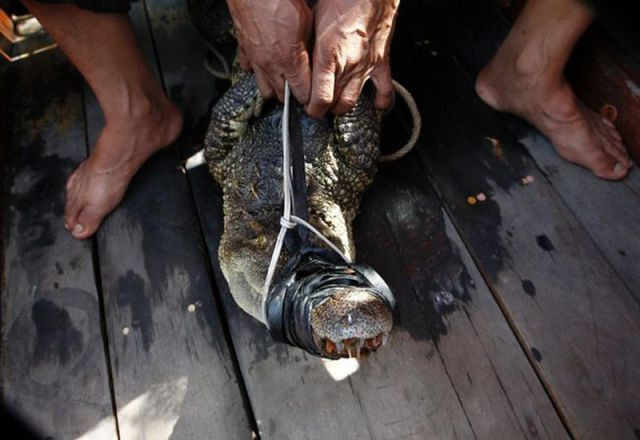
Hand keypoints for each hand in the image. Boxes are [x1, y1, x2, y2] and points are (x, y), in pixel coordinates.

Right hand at [227, 0, 312, 102]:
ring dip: (274, 87)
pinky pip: (249, 70)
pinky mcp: (244, 51)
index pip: (302, 93)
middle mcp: (271, 65)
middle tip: (299, 89)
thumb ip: (308, 47)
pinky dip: (256, 70)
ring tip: (282, 81)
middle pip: (281, 96)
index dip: (309, 97)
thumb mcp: (307, 23)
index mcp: (290, 60)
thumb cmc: (281, 1)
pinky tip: (264, 64)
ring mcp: (255, 60)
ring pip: (264, 88)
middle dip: (291, 95)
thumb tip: (313, 59)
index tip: (313, 96)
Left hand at [306, 0, 398, 116]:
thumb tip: (297, 63)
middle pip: (334, 103)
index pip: (320, 99)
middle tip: (318, 102)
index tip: (308, 107)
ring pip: (353, 101)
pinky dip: (380, 101)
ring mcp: (366, 66)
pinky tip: (375, 105)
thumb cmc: (341, 0)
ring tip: (336, 103)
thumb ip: (306, 49)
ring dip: (342, 106)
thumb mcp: (312, 23)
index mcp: (329, 56)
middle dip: (324, 107)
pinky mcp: (381, 62)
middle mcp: (348, 65)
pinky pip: (384, 90)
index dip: (312, 108)